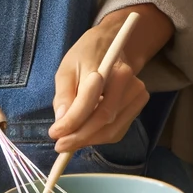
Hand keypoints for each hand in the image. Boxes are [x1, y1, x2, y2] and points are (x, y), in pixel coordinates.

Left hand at [47, 11, 160, 153]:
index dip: (71, 121)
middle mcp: (128, 80)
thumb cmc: (86, 56)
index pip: (89, 100)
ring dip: (89, 140)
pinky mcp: (139, 104)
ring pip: (113, 129)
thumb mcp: (67, 69)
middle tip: (60, 145)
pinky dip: (100, 137)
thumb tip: (61, 122)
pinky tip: (85, 135)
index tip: (54, 133)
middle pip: (104, 118)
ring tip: (69, 142)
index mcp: (107, 65)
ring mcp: (137, 93)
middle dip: (80, 137)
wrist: (114, 46)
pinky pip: (118, 130)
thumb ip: (63, 95)